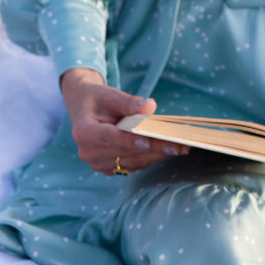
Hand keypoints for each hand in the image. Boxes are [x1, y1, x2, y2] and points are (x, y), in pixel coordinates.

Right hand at [60, 67, 187, 174]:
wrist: (85, 110)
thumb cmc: (98, 100)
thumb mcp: (110, 95)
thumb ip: (129, 102)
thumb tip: (150, 106)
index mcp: (83, 132)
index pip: (108, 138)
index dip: (128, 140)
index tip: (149, 140)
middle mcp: (88, 153)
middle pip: (125, 152)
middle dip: (154, 147)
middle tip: (180, 143)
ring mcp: (98, 163)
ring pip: (133, 162)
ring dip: (157, 155)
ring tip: (181, 147)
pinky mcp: (109, 169)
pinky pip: (133, 165)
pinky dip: (151, 158)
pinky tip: (168, 150)